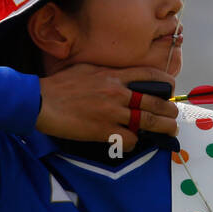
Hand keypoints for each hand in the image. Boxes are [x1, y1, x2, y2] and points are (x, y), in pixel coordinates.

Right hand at [36, 64, 178, 152]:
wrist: (40, 101)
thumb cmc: (60, 85)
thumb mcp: (88, 69)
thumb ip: (108, 72)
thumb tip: (121, 76)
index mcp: (114, 75)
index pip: (151, 76)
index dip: (167, 84)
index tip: (171, 90)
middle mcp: (118, 93)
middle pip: (156, 101)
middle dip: (170, 110)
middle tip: (173, 115)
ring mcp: (112, 112)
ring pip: (149, 121)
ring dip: (164, 127)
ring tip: (170, 131)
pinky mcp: (103, 131)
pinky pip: (130, 139)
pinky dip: (135, 142)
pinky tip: (133, 142)